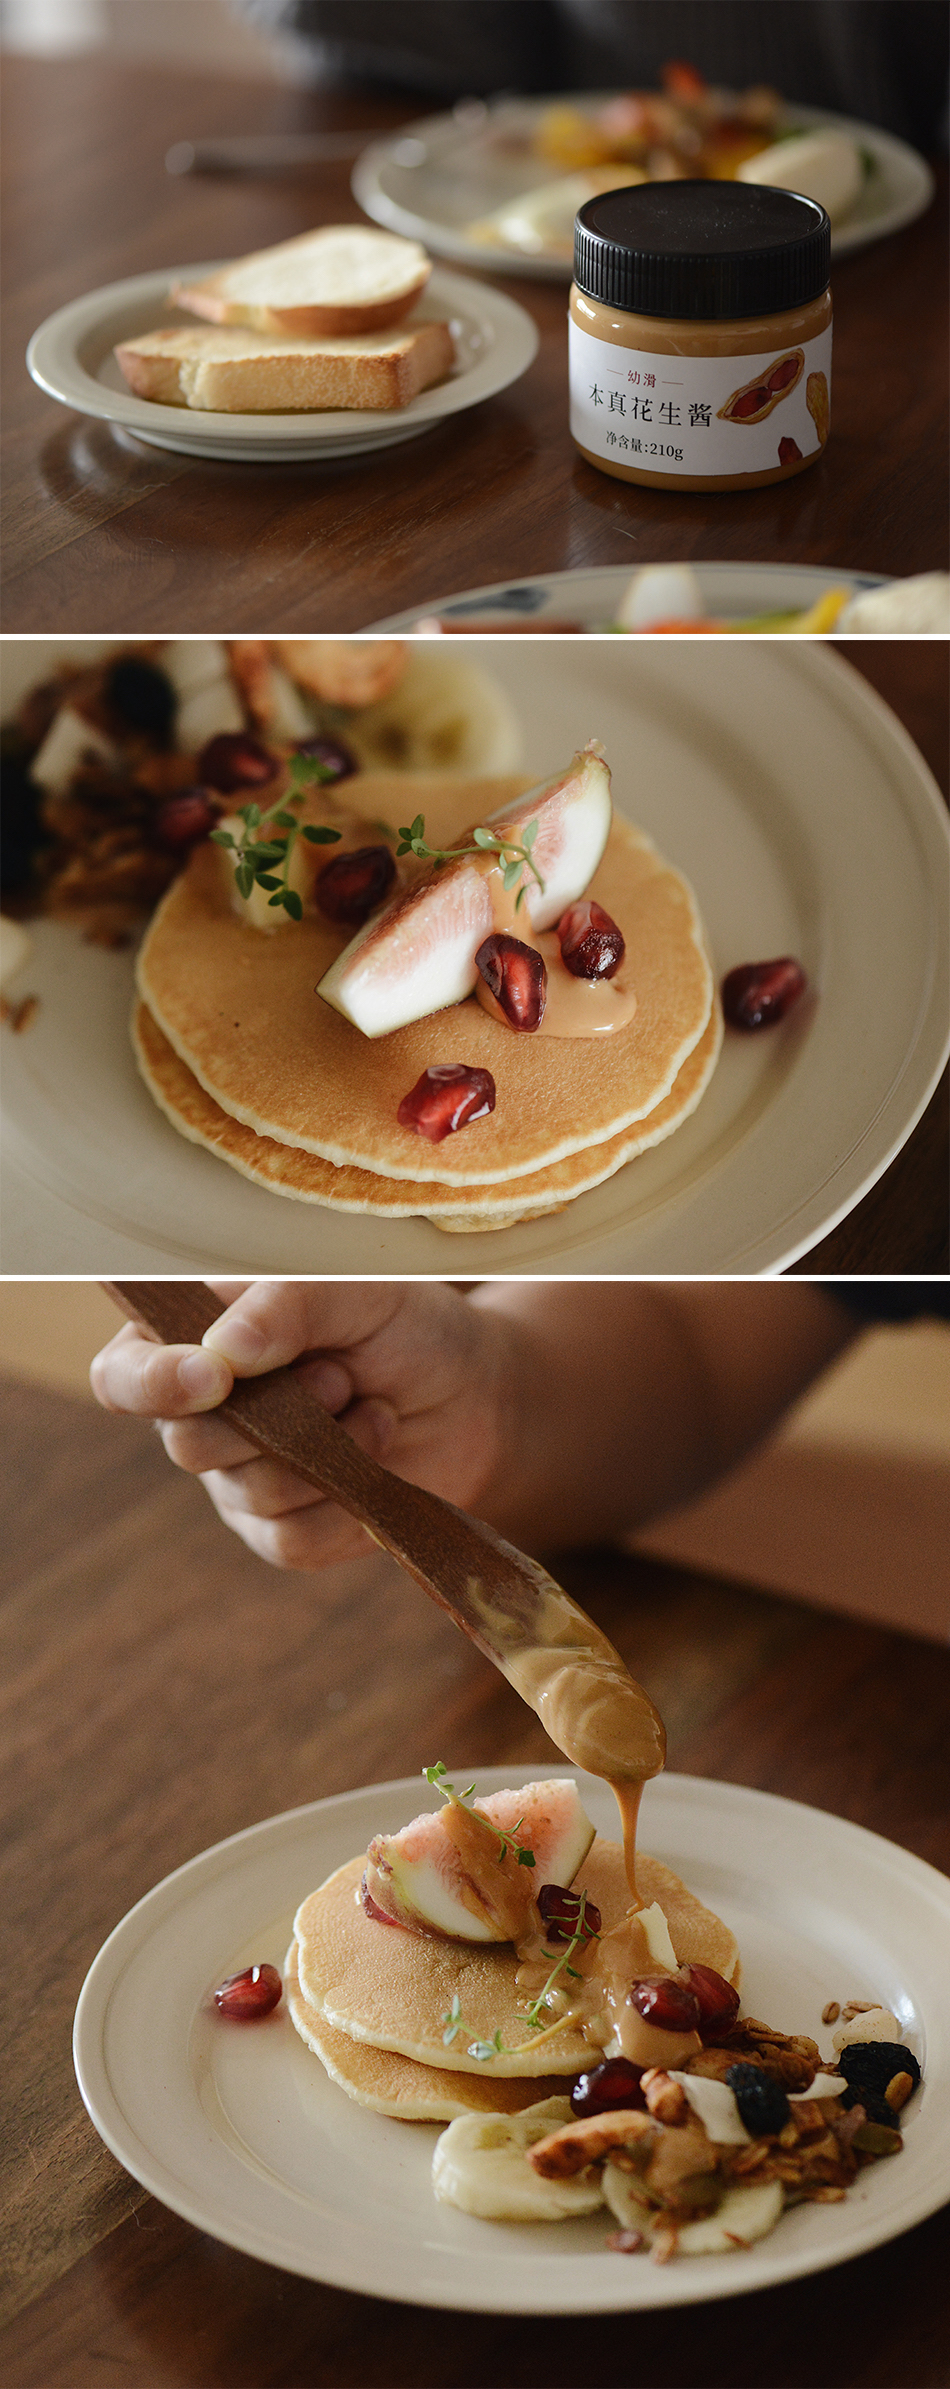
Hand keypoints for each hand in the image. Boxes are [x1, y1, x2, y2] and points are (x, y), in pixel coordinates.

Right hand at [90, 1280, 509, 1569]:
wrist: (475, 1397)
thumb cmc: (406, 1327)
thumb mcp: (359, 1292)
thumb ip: (290, 1303)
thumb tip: (225, 1350)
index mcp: (195, 1341)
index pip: (122, 1376)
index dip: (152, 1383)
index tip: (214, 1376)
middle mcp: (204, 1415)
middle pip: (187, 1443)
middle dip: (278, 1415)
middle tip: (342, 1374)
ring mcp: (238, 1480)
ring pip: (249, 1492)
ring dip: (327, 1451)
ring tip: (373, 1406)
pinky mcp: (282, 1532)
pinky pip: (291, 1539)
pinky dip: (347, 1501)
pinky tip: (378, 1457)